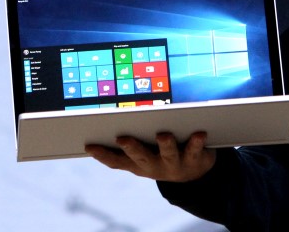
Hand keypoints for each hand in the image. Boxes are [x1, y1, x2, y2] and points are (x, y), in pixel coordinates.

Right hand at [85, 131, 215, 182]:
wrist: (196, 174)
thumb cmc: (164, 155)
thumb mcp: (146, 152)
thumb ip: (133, 141)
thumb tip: (115, 115)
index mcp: (139, 164)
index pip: (117, 161)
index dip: (103, 155)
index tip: (90, 145)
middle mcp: (155, 166)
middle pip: (141, 157)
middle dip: (132, 148)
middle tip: (122, 139)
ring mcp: (174, 164)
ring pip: (168, 154)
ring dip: (165, 145)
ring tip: (163, 135)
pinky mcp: (195, 159)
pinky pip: (195, 150)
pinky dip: (196, 142)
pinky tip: (199, 133)